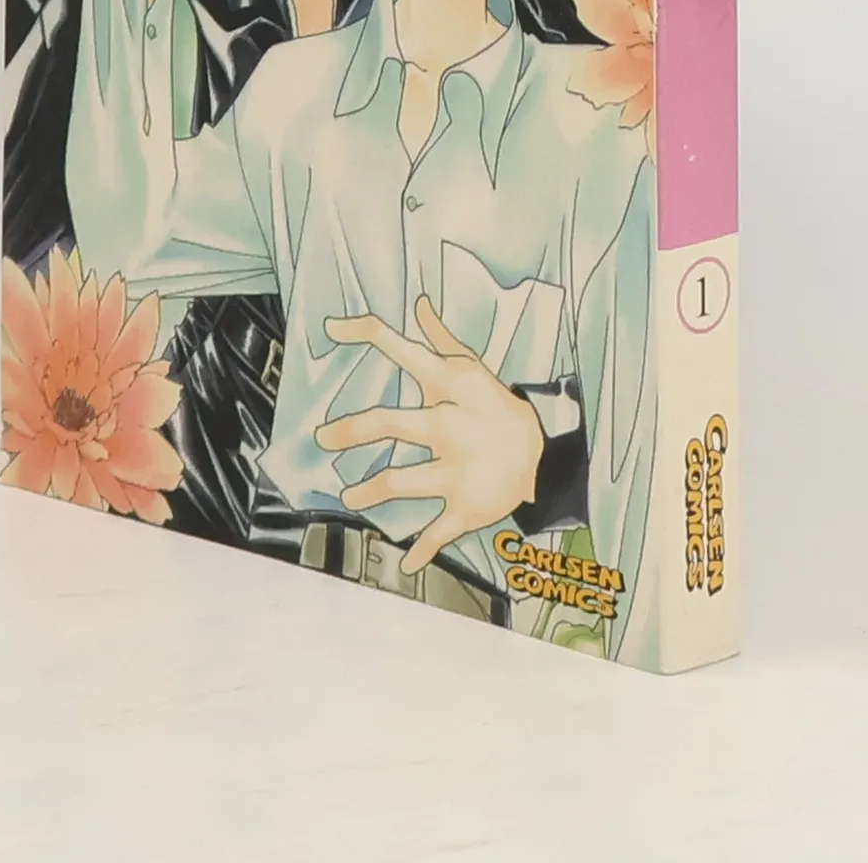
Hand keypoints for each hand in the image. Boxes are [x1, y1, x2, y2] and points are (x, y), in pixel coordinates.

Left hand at [317, 295, 545, 576]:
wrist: (543, 453)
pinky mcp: (466, 505)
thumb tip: (418, 304)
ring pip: (403, 481)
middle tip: (324, 437)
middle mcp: (449, 425)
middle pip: (392, 422)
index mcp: (449, 387)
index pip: (403, 351)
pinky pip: (438, 531)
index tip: (331, 329)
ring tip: (348, 497)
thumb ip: (440, 338)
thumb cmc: (496, 405)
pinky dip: (423, 551)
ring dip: (370, 491)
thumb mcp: (472, 368)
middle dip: (351, 430)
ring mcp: (457, 468)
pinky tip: (406, 564)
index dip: (365, 333)